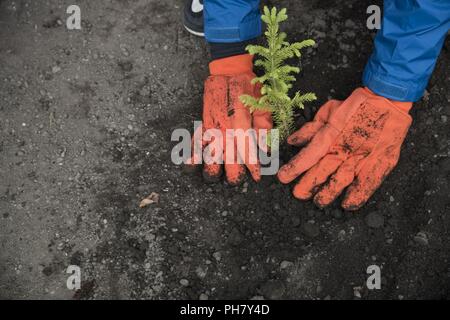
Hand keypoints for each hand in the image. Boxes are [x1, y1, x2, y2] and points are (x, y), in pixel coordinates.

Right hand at [186, 54, 271, 184]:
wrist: (229, 69)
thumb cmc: (249, 86)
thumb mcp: (264, 103)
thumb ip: (264, 126)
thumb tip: (266, 150)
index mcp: (241, 123)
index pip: (247, 150)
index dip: (252, 166)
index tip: (256, 178)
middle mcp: (225, 127)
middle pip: (227, 159)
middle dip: (231, 174)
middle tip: (237, 180)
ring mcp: (211, 126)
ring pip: (208, 154)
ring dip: (211, 169)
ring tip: (216, 177)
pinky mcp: (202, 122)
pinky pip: (195, 140)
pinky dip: (191, 153)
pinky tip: (191, 164)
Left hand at [278, 87, 411, 209]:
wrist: (388, 100)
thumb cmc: (356, 106)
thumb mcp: (329, 111)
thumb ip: (310, 128)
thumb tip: (293, 141)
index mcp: (331, 135)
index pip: (309, 155)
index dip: (295, 168)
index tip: (283, 177)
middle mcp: (345, 148)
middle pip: (322, 171)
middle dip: (308, 185)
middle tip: (298, 194)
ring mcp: (363, 157)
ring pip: (341, 180)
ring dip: (328, 193)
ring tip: (319, 202)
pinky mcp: (380, 162)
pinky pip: (368, 184)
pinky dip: (358, 195)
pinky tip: (348, 204)